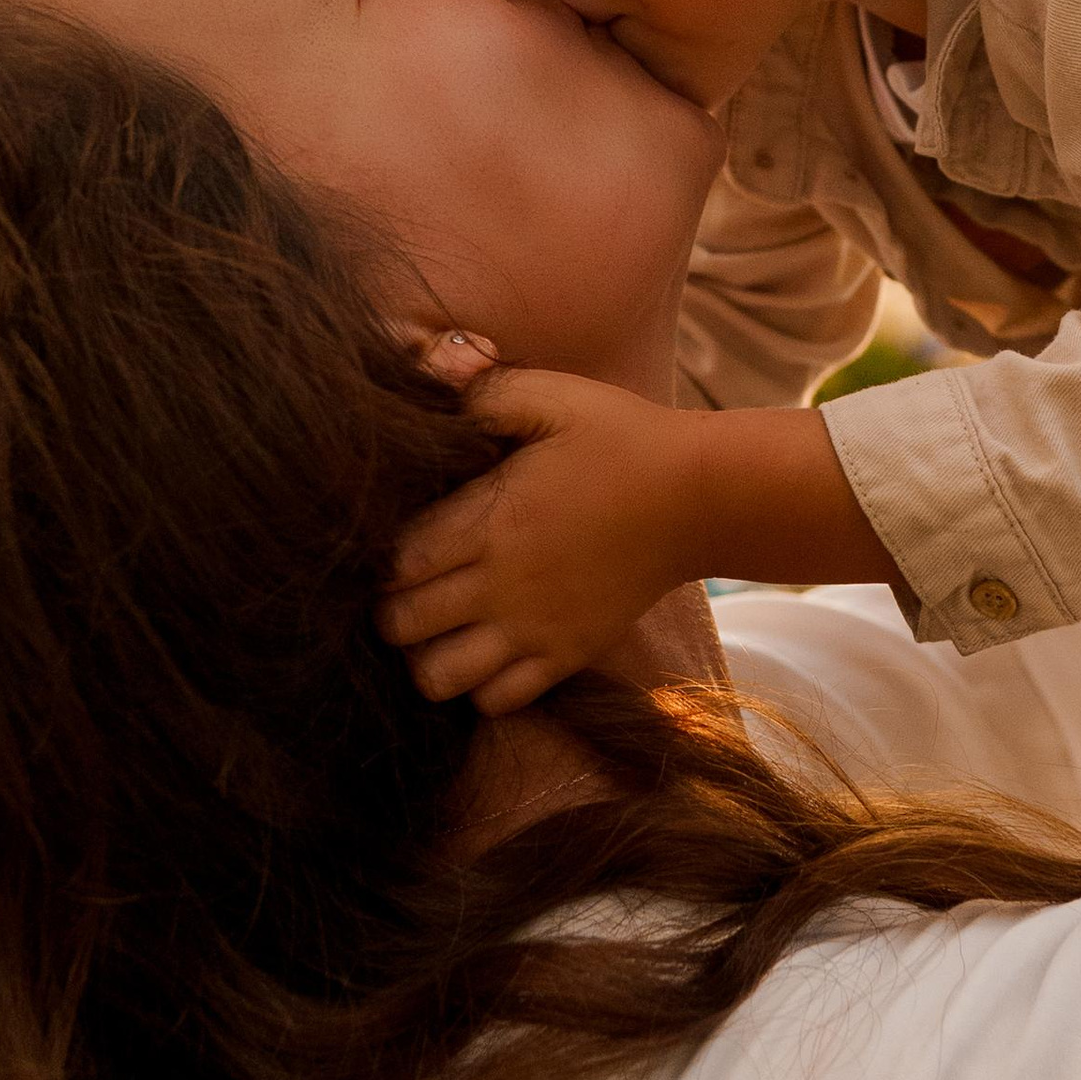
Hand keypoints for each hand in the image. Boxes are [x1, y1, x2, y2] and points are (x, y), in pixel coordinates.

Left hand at [383, 363, 705, 713]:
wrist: (701, 497)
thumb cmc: (623, 438)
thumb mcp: (553, 395)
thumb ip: (482, 391)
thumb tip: (426, 378)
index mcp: (490, 520)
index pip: (395, 563)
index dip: (379, 558)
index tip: (395, 543)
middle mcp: (503, 584)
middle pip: (401, 625)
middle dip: (389, 610)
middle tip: (406, 588)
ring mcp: (534, 627)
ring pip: (438, 677)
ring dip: (424, 657)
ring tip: (438, 629)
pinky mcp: (566, 656)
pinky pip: (496, 701)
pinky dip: (478, 687)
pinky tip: (485, 652)